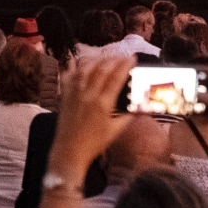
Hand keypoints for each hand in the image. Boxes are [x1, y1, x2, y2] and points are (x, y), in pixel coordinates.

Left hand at [46, 53, 135, 183]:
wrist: (69, 152)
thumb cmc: (94, 144)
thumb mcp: (116, 131)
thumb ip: (129, 116)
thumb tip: (142, 106)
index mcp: (103, 104)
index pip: (116, 77)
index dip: (125, 65)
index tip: (132, 58)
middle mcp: (87, 95)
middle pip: (101, 69)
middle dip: (113, 59)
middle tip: (123, 56)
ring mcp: (74, 94)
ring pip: (85, 69)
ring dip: (97, 59)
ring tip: (106, 57)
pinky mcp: (64, 96)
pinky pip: (69, 75)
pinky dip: (75, 66)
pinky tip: (82, 62)